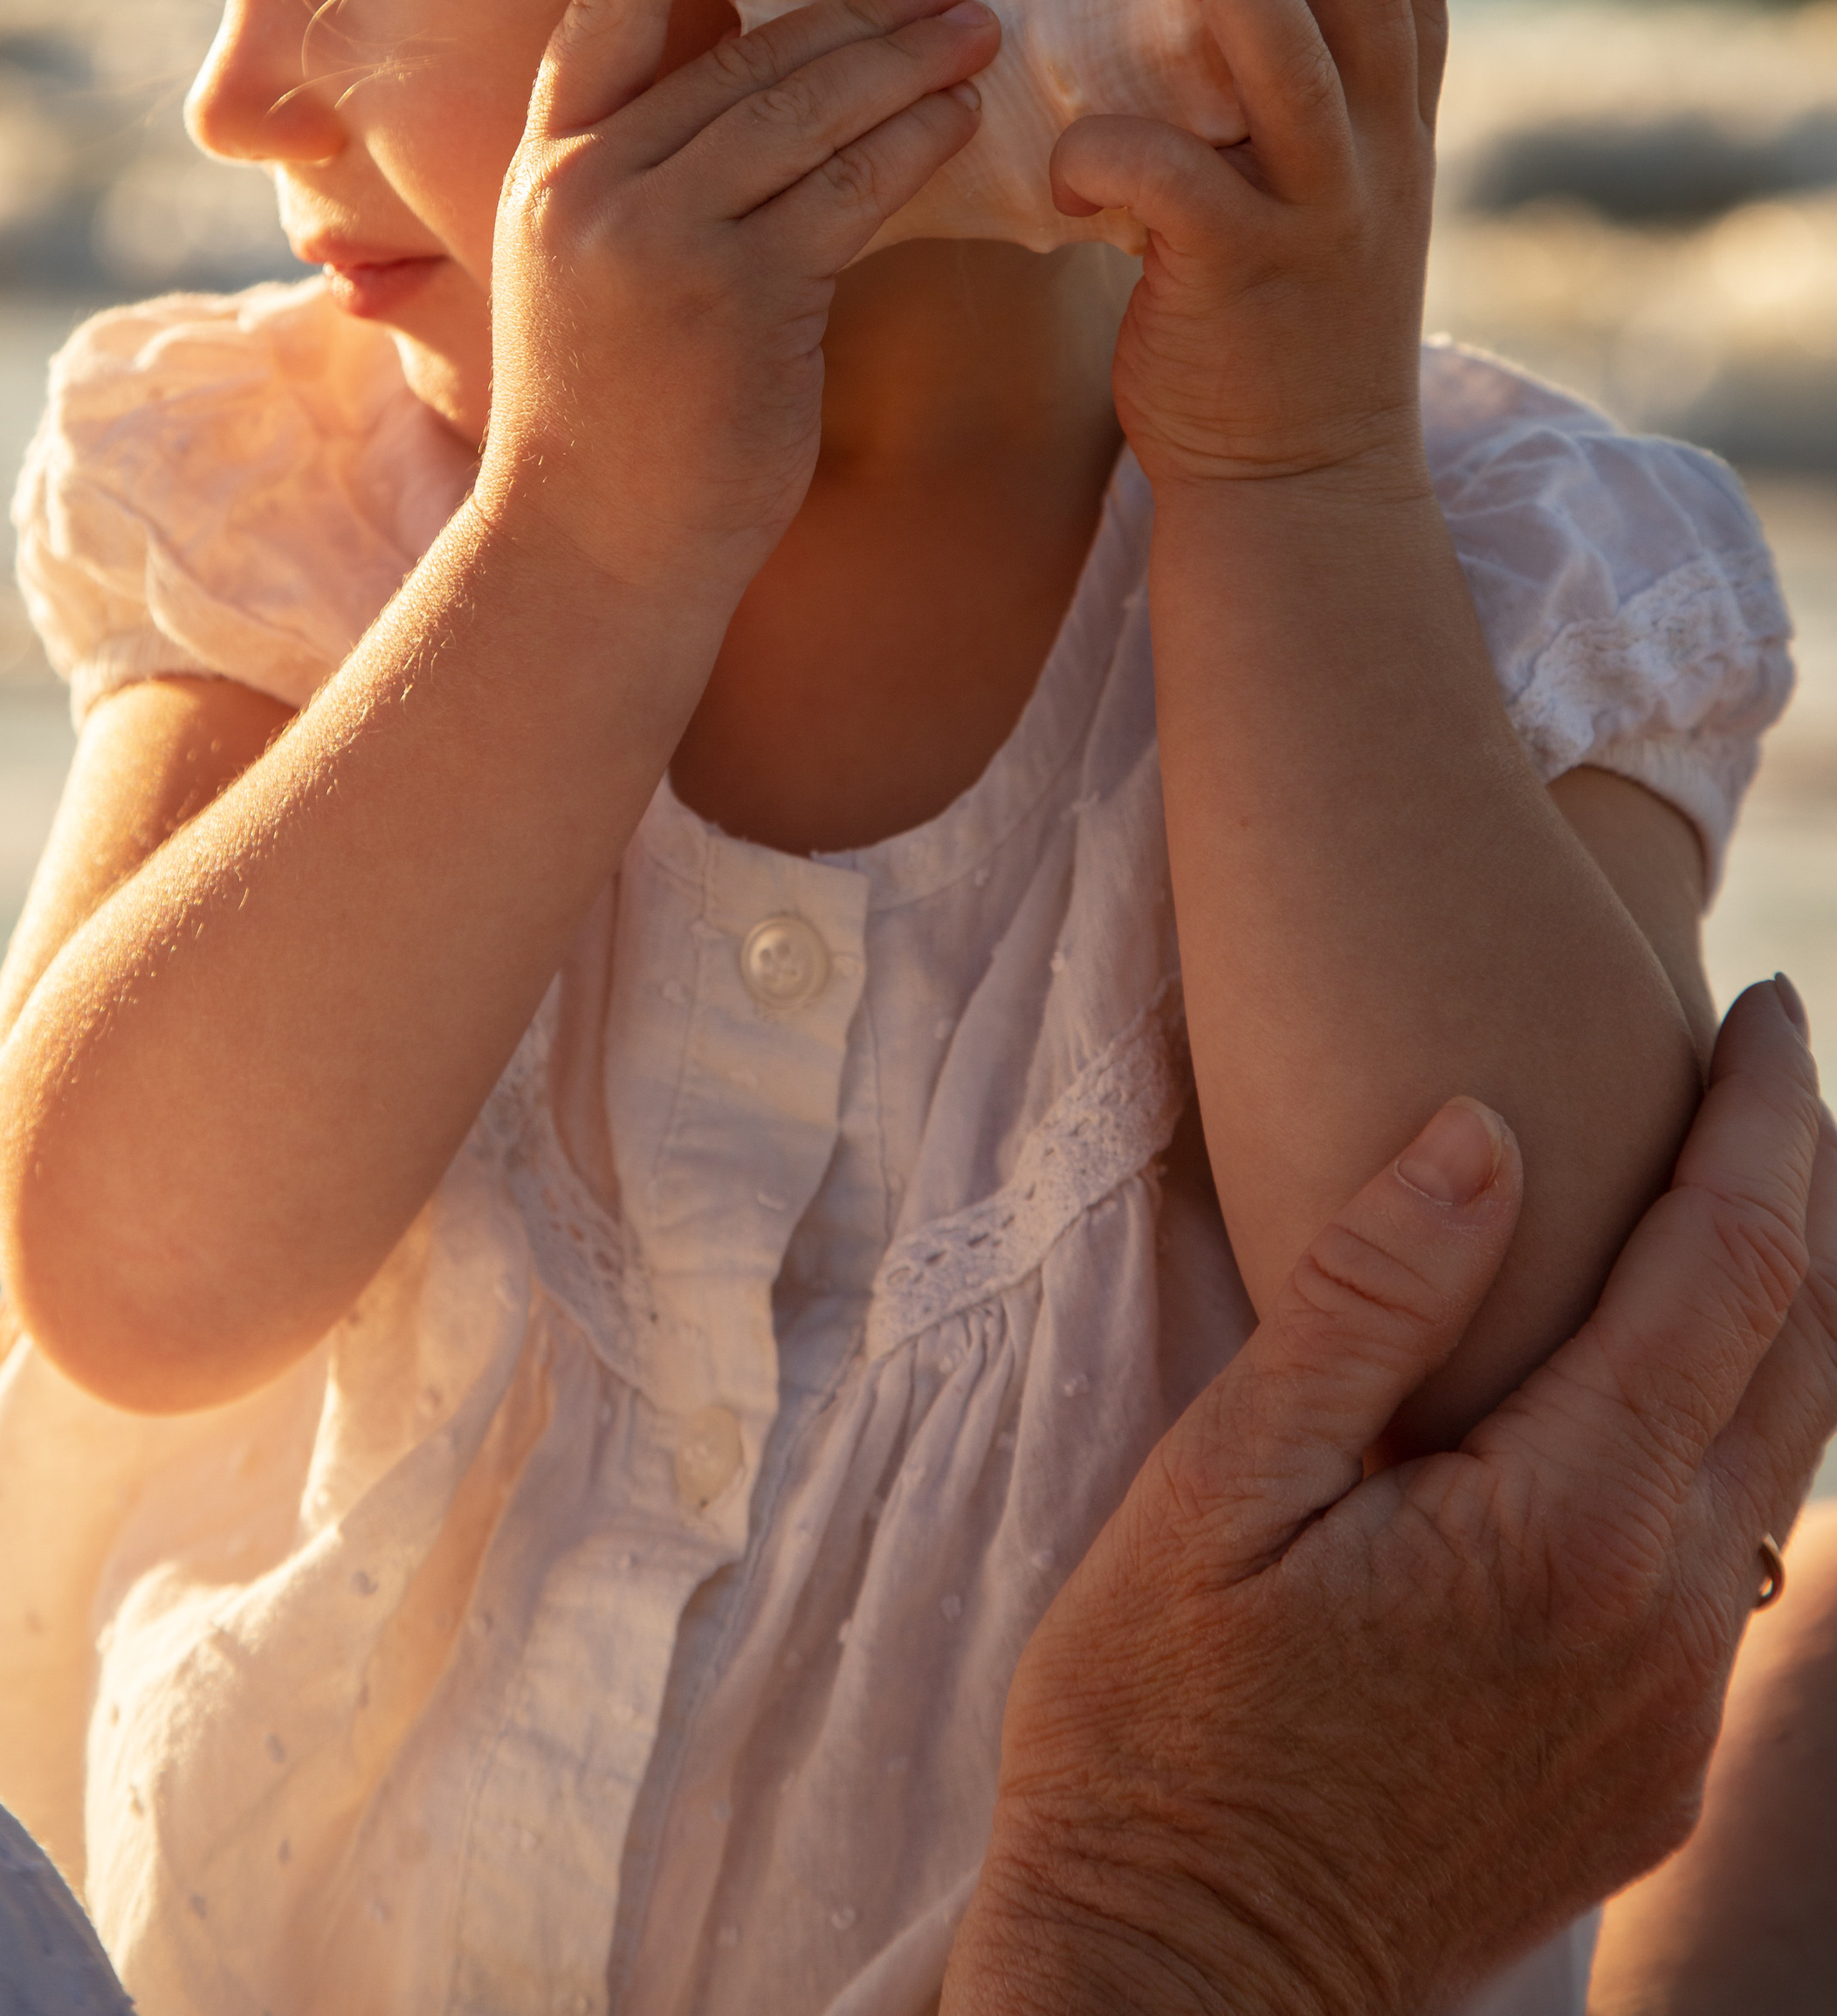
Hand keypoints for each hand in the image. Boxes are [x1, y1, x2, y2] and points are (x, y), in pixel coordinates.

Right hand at [481, 0, 997, 589]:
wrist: (597, 548)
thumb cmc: (615, 416)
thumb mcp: (596, 274)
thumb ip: (655, 179)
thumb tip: (766, 92)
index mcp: (547, 166)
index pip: (606, 8)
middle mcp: (591, 188)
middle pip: (743, 62)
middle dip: (856, 11)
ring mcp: (661, 240)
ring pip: (806, 117)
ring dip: (906, 66)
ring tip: (982, 29)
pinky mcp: (739, 299)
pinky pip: (848, 196)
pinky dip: (913, 151)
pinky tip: (964, 124)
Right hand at [944, 981, 1836, 2015]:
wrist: (1173, 1996)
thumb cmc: (1154, 1730)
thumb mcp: (1218, 1489)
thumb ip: (1366, 1300)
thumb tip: (1486, 1126)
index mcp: (1567, 1526)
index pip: (1732, 1266)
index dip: (1763, 1121)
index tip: (1763, 1009)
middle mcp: (1664, 1622)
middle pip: (1803, 1354)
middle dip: (1805, 1191)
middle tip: (1767, 1068)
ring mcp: (1669, 1713)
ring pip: (1781, 1464)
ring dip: (1777, 1315)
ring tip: (1721, 1200)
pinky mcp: (1646, 1777)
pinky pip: (1728, 1565)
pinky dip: (1725, 1435)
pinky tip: (1655, 1391)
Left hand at [1049, 0, 1441, 500]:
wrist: (1301, 487)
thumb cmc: (1281, 326)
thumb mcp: (1327, 202)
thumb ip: (1301, 108)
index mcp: (1397, 128)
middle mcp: (1376, 160)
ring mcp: (1317, 219)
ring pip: (1292, 61)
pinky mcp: (1238, 281)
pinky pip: (1177, 181)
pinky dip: (1113, 146)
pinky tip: (1072, 157)